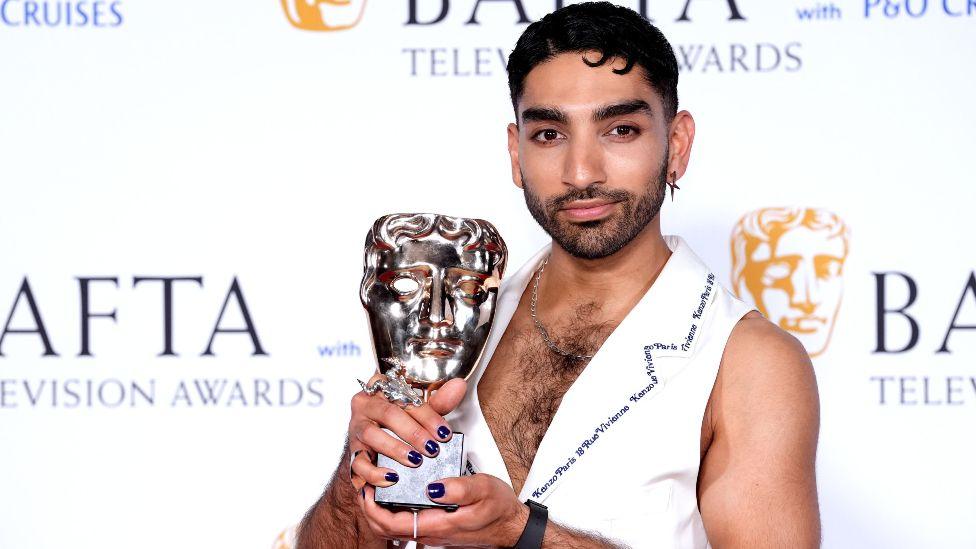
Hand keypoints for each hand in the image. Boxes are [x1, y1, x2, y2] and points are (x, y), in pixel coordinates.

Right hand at [348, 376, 466, 491]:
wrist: (376, 442)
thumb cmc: (400, 421)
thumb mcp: (420, 411)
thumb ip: (438, 402)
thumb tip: (458, 386)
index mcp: (382, 387)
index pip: (406, 397)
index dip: (427, 415)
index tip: (444, 432)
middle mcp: (365, 405)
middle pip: (389, 414)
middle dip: (414, 432)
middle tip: (432, 448)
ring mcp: (356, 428)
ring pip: (372, 435)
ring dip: (395, 449)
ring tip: (415, 461)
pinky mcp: (352, 452)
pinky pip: (359, 463)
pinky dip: (374, 472)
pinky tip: (391, 478)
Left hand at [360, 473, 527, 547]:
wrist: (511, 527)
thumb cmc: (499, 510)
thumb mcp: (484, 490)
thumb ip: (459, 488)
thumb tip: (434, 486)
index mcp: (439, 524)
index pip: (392, 523)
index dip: (372, 508)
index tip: (366, 488)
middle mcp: (431, 532)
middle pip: (386, 529)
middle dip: (368, 509)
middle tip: (363, 484)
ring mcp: (432, 532)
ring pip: (393, 528)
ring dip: (378, 510)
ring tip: (374, 485)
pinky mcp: (435, 528)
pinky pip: (405, 524)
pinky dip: (391, 511)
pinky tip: (394, 493)